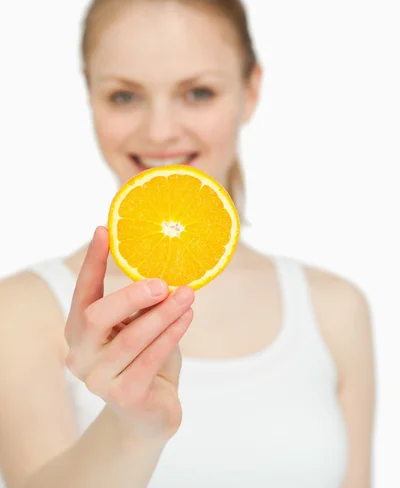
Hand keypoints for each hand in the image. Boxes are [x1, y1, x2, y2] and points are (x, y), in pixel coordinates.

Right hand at [64, 226, 194, 443]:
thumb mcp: (137, 325)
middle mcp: (80, 355)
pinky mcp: (124, 396)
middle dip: (131, 295)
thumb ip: (139, 303)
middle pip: (97, 316)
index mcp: (79, 331)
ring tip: (187, 295)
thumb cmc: (144, 359)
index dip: (93, 261)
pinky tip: (187, 317)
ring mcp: (99, 379)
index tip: (104, 230)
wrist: (150, 414)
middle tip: (163, 282)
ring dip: (164, 313)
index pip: (83, 291)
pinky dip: (171, 334)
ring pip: (132, 337)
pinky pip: (150, 358)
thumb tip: (160, 263)